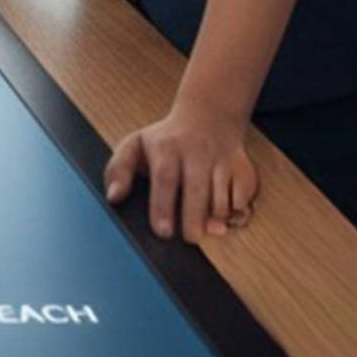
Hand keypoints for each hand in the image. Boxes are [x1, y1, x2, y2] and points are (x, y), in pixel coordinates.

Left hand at [104, 99, 258, 247]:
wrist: (208, 118)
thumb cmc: (164, 140)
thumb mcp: (134, 145)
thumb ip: (118, 170)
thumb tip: (113, 198)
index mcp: (165, 147)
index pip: (164, 178)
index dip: (163, 206)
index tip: (163, 232)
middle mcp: (195, 152)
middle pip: (196, 190)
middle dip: (193, 219)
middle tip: (190, 239)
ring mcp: (221, 160)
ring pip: (222, 197)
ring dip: (215, 218)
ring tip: (207, 228)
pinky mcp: (243, 169)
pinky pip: (243, 198)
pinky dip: (237, 212)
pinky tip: (226, 216)